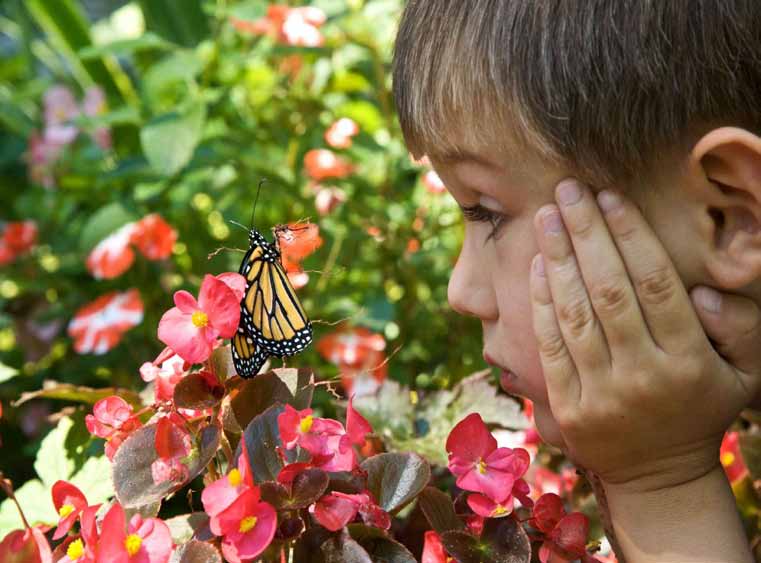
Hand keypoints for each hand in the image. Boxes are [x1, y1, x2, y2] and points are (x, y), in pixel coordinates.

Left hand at [529, 179, 760, 489]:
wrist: (657, 478)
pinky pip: (549, 345)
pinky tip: (536, 265)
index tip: (609, 196)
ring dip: (557, 258)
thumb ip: (738, 329)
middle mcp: (642, 374)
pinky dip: (540, 303)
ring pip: (574, 313)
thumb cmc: (699, 412)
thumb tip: (702, 291)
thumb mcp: (743, 377)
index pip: (654, 284)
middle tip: (567, 190)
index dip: (629, 235)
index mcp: (688, 361)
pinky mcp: (567, 406)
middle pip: (608, 290)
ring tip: (547, 215)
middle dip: (586, 233)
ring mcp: (600, 392)